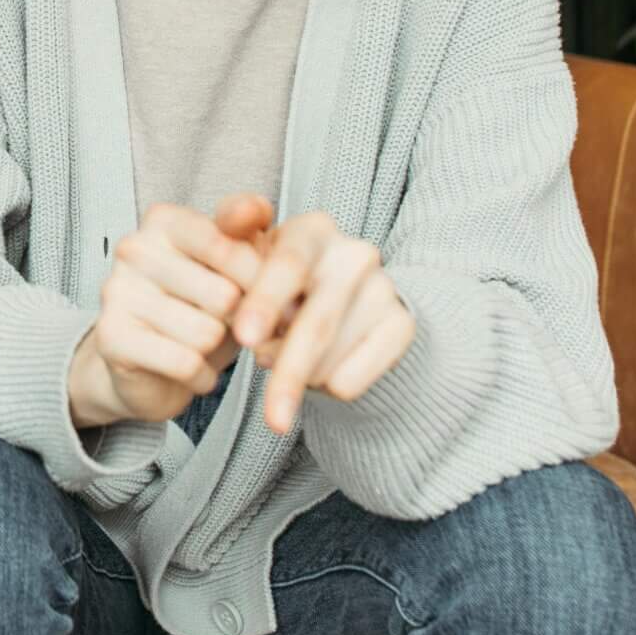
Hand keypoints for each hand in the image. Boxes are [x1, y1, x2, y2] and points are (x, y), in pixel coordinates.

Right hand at [70, 195, 272, 426]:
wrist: (149, 367)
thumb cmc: (199, 308)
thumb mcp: (233, 267)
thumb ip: (250, 232)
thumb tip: (256, 209)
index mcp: (164, 220)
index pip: (230, 247)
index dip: (262, 283)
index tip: (270, 299)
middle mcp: (134, 248)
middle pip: (224, 295)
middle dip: (239, 321)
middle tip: (228, 326)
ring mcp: (117, 291)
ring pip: (206, 333)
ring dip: (217, 351)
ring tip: (203, 346)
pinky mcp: (111, 336)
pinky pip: (184, 363)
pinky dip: (200, 376)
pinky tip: (192, 370)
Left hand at [225, 210, 414, 434]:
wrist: (337, 307)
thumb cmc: (275, 283)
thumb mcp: (248, 259)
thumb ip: (232, 235)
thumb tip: (237, 216)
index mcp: (312, 229)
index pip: (288, 264)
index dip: (265, 301)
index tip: (243, 339)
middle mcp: (354, 253)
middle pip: (316, 321)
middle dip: (289, 371)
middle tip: (271, 418)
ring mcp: (384, 287)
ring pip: (336, 356)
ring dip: (302, 379)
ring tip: (284, 369)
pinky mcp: (403, 324)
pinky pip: (362, 373)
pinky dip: (333, 388)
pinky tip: (320, 377)